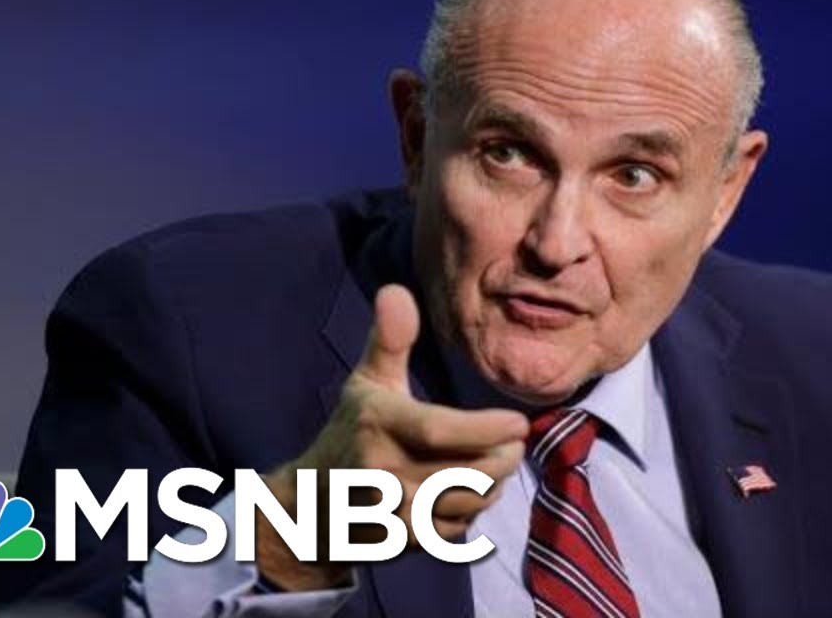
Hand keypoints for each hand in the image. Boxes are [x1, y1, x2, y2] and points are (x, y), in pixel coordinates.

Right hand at [256, 284, 528, 590]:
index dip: (484, 429)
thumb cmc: (351, 432)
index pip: (438, 430)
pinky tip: (471, 490)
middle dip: (502, 457)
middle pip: (465, 471)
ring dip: (494, 484)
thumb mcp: (367, 382)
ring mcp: (392, 511)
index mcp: (378, 424)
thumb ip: (389, 339)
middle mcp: (382, 471)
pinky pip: (457, 528)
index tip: (518, 423)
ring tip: (498, 462)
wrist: (312, 506)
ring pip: (467, 502)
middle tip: (515, 442)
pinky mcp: (402, 541)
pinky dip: (473, 510)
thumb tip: (396, 289)